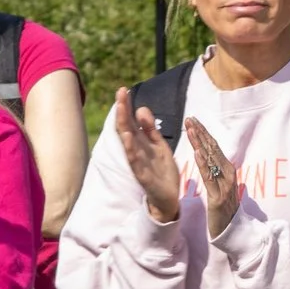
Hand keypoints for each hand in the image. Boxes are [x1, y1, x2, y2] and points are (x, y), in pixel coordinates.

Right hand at [111, 89, 184, 223]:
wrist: (169, 198)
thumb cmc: (162, 172)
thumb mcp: (159, 146)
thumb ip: (150, 129)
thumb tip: (141, 108)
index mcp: (141, 143)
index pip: (131, 121)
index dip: (127, 106)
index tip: (123, 89)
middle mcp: (137, 151)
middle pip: (127, 127)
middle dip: (123, 110)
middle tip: (120, 92)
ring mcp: (138, 163)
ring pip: (128, 142)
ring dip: (124, 127)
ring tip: (121, 110)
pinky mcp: (143, 176)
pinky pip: (135, 162)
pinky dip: (131, 150)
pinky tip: (128, 139)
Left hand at [184, 118, 241, 238]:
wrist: (232, 232)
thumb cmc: (224, 209)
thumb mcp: (221, 186)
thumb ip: (216, 172)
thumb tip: (209, 157)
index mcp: (228, 170)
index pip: (214, 147)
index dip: (204, 133)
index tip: (194, 121)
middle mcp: (228, 174)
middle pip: (213, 149)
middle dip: (201, 133)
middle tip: (190, 119)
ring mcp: (225, 185)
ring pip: (211, 160)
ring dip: (200, 143)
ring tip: (191, 130)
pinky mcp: (218, 197)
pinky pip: (210, 178)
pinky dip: (203, 164)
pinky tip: (196, 153)